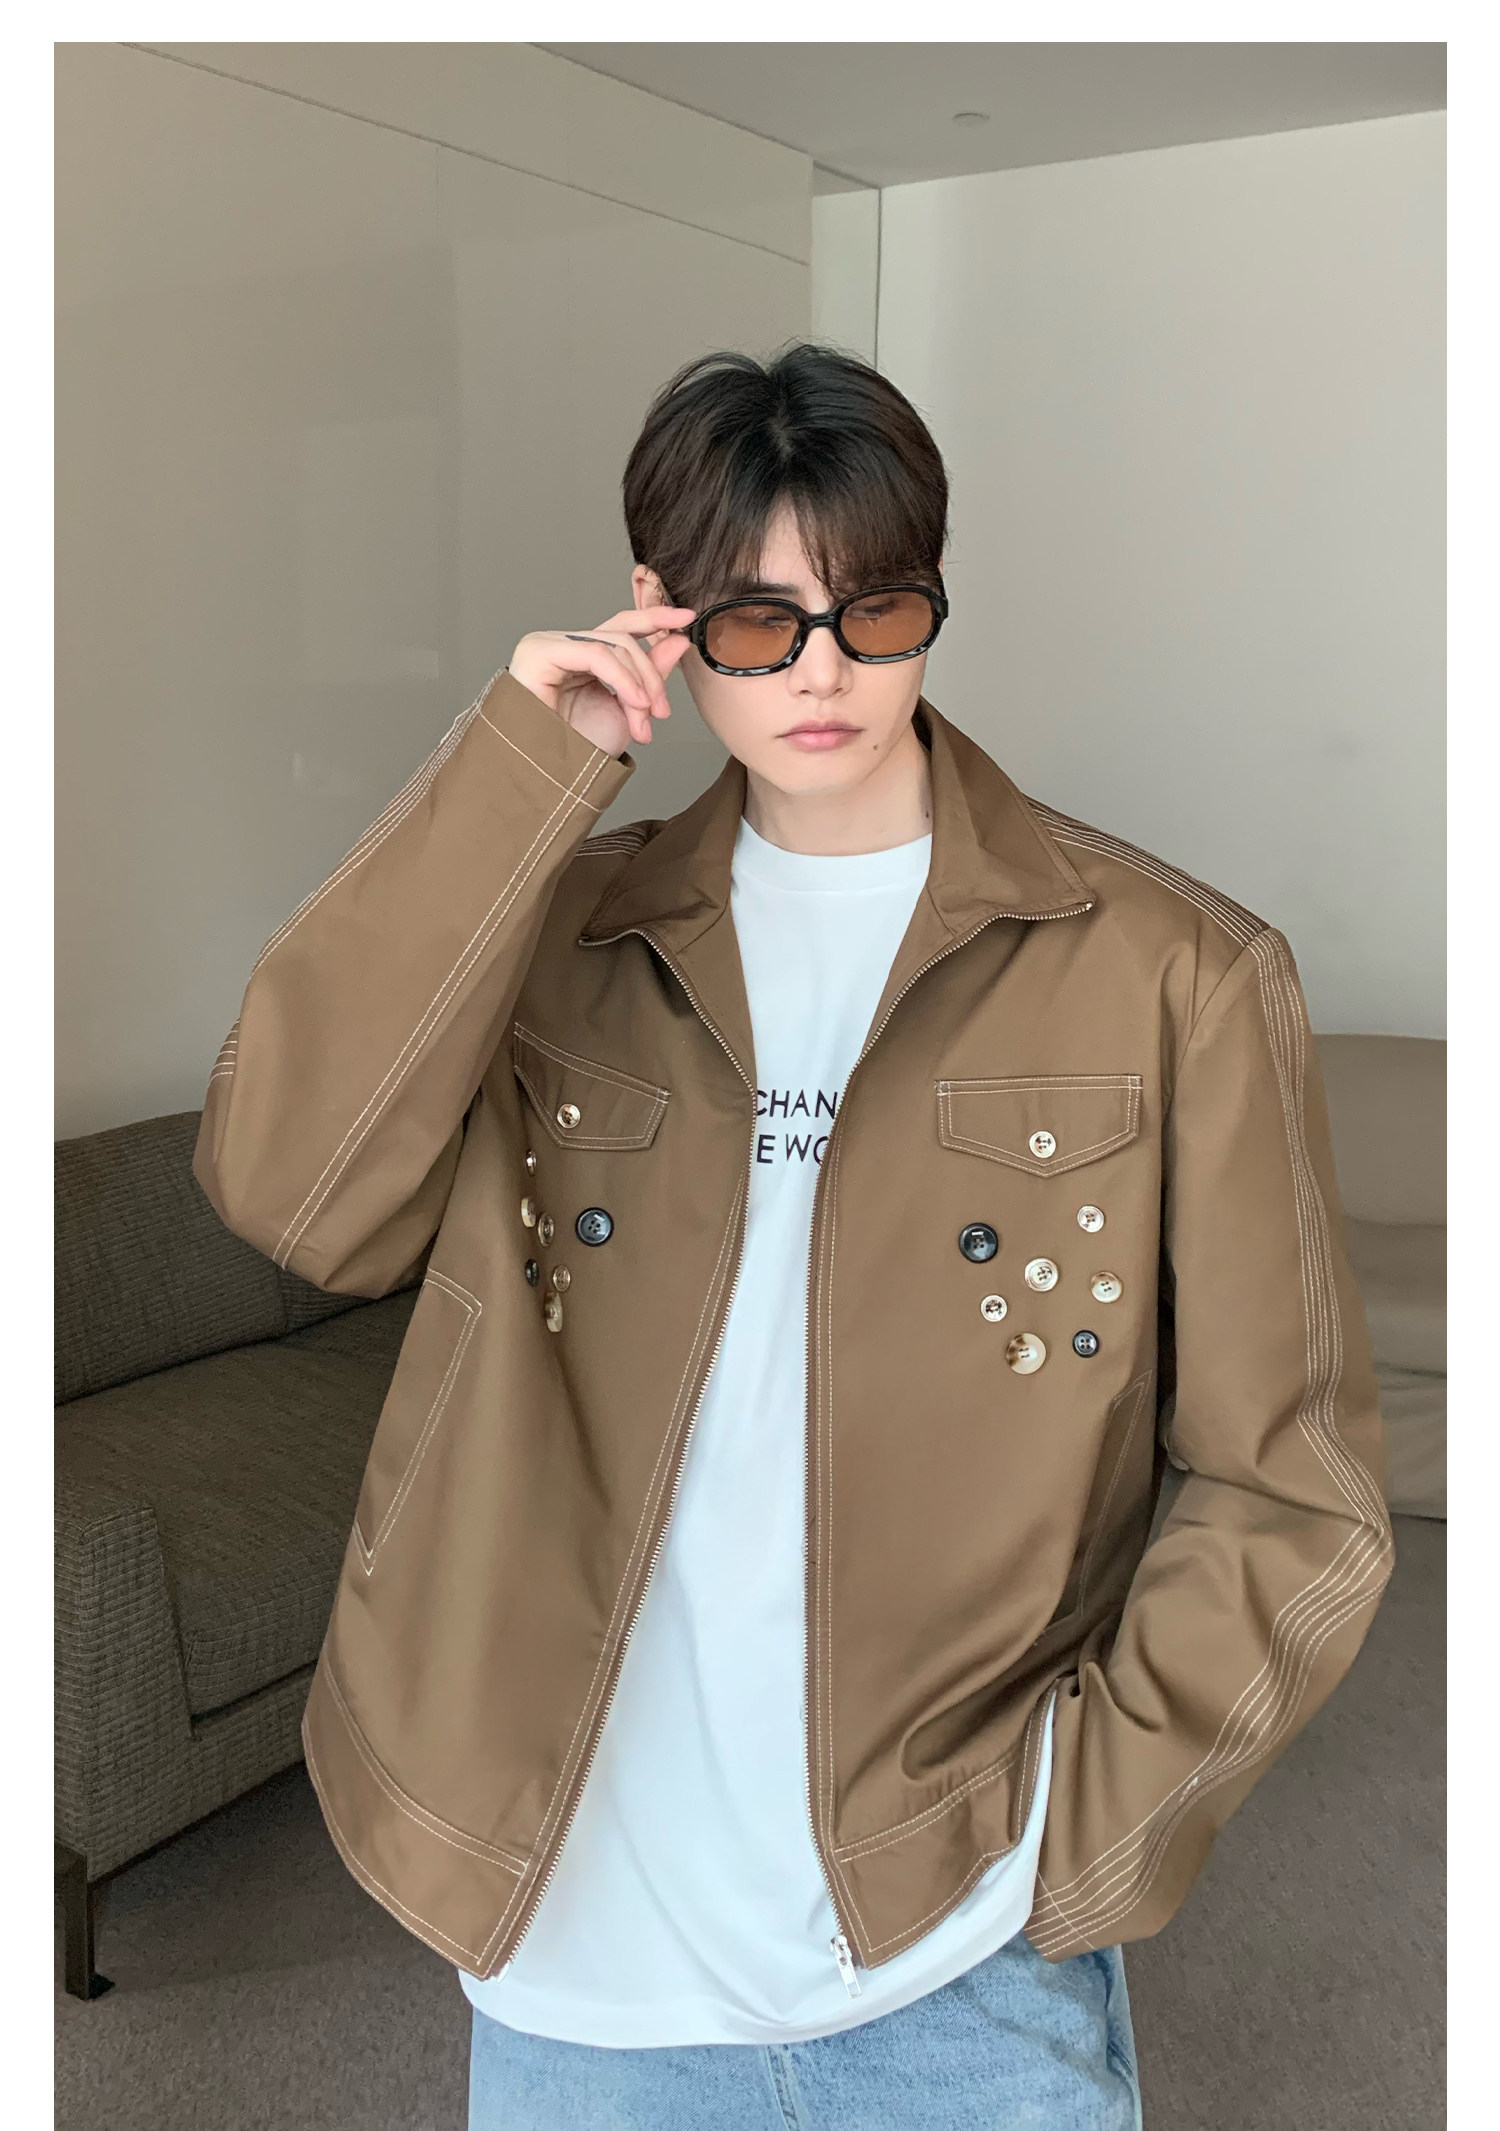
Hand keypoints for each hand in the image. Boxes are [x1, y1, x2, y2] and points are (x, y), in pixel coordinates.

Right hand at [508, 606, 696, 754]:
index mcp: (582, 654)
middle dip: (650, 677)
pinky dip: (623, 679)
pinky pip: (595, 654)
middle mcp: (564, 644)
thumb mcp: (630, 708)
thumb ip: (651, 674)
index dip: (655, 617)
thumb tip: (679, 640)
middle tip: (661, 712)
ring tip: (645, 719)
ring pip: (613, 646)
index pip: (622, 625)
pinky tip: (636, 701)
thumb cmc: (583, 749)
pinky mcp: (540, 652)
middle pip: (623, 640)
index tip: (688, 618)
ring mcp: (548, 644)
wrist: (555, 777)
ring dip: (638, 684)